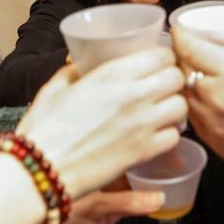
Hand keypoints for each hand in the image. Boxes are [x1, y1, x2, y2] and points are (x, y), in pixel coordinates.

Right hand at [17, 47, 185, 198]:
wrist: (41, 169)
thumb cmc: (43, 128)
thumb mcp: (55, 87)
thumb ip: (73, 71)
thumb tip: (79, 65)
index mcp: (113, 74)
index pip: (161, 54)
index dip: (162, 57)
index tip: (156, 62)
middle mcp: (134, 96)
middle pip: (177, 78)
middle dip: (172, 78)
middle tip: (160, 85)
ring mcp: (142, 125)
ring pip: (181, 107)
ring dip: (173, 106)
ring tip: (160, 109)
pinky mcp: (144, 152)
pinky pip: (174, 137)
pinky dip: (168, 134)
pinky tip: (154, 133)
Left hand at [173, 28, 223, 176]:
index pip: (191, 48)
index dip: (181, 34)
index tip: (180, 28)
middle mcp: (216, 96)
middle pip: (181, 69)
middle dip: (181, 55)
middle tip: (188, 48)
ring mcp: (210, 120)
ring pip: (183, 93)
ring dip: (184, 81)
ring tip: (195, 73)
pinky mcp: (211, 140)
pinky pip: (192, 115)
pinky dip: (193, 103)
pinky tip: (205, 100)